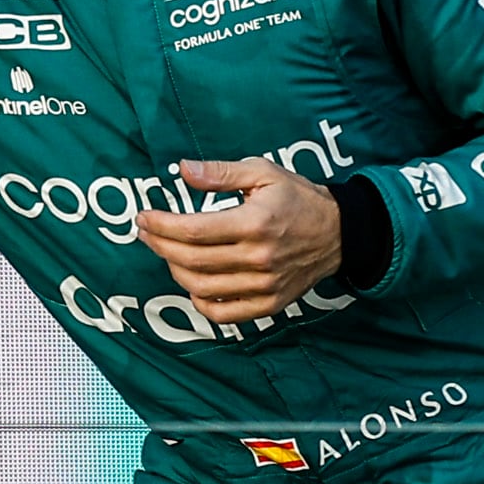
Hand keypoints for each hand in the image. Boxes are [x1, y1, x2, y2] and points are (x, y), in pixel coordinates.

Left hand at [134, 157, 343, 323]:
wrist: (339, 233)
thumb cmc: (298, 199)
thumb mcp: (263, 173)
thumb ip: (221, 172)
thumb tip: (182, 170)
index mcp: (255, 223)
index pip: (193, 230)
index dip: (161, 225)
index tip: (144, 217)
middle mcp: (258, 258)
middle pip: (191, 260)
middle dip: (159, 245)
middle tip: (146, 232)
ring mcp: (264, 285)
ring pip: (201, 287)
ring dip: (174, 270)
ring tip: (166, 252)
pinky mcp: (269, 304)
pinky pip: (223, 313)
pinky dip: (200, 301)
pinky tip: (192, 283)